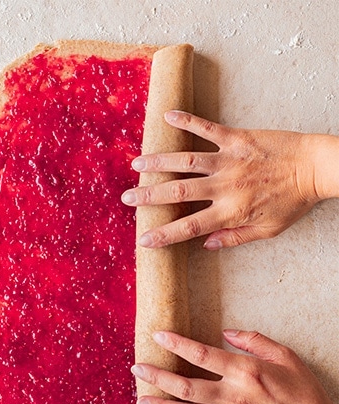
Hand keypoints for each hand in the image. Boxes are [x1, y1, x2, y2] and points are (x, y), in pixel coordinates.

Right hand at [122, 110, 338, 248]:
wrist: (318, 168)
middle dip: (148, 196)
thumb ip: (235, 237)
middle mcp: (225, 186)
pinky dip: (187, 121)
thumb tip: (206, 244)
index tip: (144, 240)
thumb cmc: (295, 200)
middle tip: (127, 198)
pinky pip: (208, 128)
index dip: (164, 235)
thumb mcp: (268, 229)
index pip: (189, 227)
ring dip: (158, 161)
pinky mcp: (237, 139)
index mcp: (232, 211)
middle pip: (178, 192)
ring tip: (136, 163)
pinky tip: (167, 116)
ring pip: (185, 160)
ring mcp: (229, 160)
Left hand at [133, 330, 338, 403]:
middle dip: (158, 377)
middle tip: (136, 368)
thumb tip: (225, 332)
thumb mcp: (285, 356)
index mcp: (244, 371)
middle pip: (186, 386)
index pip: (201, 355)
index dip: (177, 344)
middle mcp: (233, 396)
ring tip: (140, 400)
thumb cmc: (302, 390)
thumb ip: (254, 340)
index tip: (158, 336)